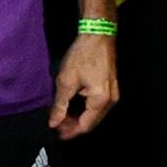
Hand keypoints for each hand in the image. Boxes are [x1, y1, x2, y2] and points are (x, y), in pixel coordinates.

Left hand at [49, 25, 118, 140]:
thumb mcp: (66, 81)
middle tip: (57, 123)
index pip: (85, 126)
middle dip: (74, 125)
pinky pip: (98, 106)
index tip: (56, 132)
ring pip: (95, 115)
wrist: (98, 34)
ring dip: (79, 117)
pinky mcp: (111, 88)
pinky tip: (73, 106)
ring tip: (62, 115)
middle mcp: (111, 101)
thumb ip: (60, 105)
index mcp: (101, 101)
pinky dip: (85, 109)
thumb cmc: (83, 55)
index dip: (70, 131)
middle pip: (92, 122)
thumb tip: (54, 123)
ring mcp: (113, 94)